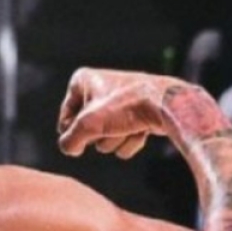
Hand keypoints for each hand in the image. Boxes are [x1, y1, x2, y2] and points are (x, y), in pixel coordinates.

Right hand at [57, 68, 185, 158]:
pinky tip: (141, 131)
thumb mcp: (87, 125)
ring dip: (116, 140)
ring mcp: (117, 104)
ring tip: (129, 126)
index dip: (76, 131)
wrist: (166, 105)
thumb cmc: (125, 106)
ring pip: (105, 139)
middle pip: (87, 132)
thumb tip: (70, 149)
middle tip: (113, 124)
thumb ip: (69, 141)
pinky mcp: (133, 116)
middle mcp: (98, 89)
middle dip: (101, 135)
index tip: (92, 124)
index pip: (65, 121)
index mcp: (82, 81)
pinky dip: (130, 142)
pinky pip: (121, 140)